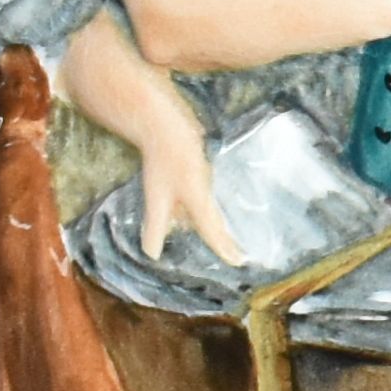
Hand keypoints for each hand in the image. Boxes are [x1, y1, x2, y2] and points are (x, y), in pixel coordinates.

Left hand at [138, 134, 241, 270]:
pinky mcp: (199, 174)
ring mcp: (206, 182)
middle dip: (226, 239)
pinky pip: (204, 199)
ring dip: (217, 226)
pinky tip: (195, 214)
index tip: (238, 262)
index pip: (213, 231)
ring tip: (225, 241)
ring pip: (209, 209)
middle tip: (239, 257)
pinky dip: (205, 212)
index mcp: (200, 201)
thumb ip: (156, 227)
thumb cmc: (162, 164)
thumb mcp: (156, 199)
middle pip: (217, 222)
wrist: (167, 128)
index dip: (224, 247)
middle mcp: (208, 193)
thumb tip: (151, 254)